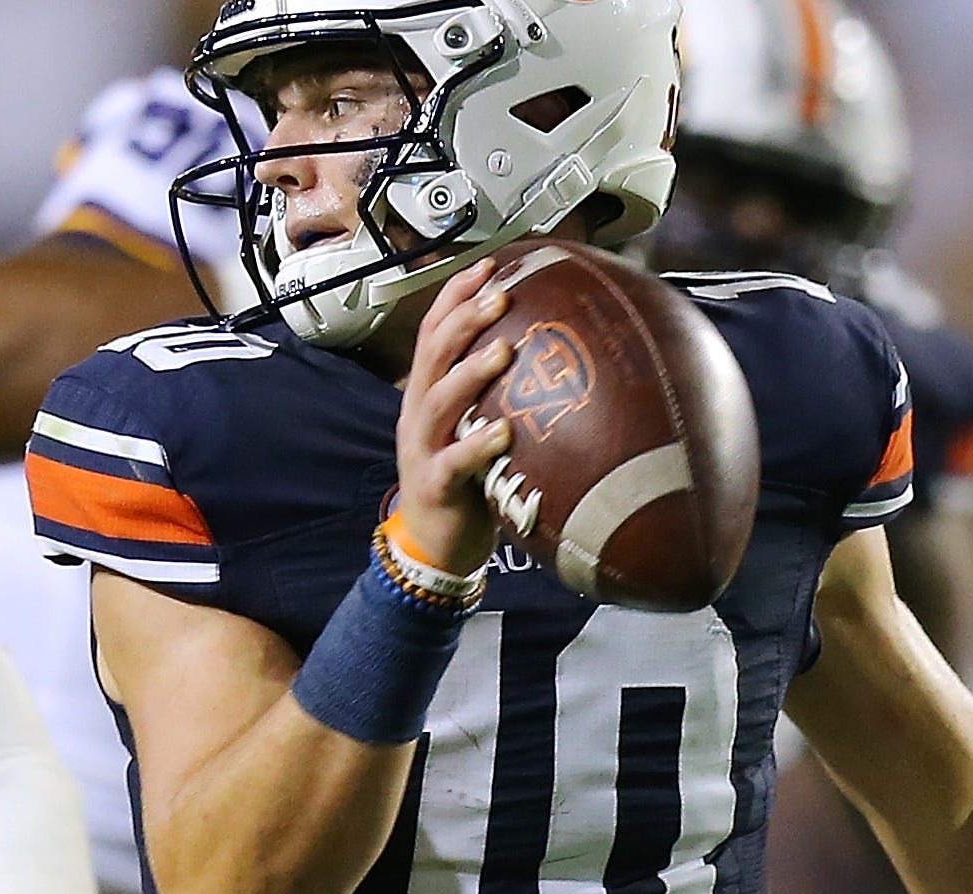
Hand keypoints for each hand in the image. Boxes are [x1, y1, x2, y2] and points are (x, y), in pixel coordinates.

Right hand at [392, 263, 517, 578]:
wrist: (434, 547)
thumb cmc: (466, 483)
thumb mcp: (476, 428)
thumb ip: (499, 395)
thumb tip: (553, 358)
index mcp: (427, 395)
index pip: (433, 333)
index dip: (455, 297)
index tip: (488, 266)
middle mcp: (419, 415)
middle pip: (432, 355)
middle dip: (463, 320)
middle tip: (500, 296)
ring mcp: (423, 449)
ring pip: (438, 402)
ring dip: (469, 373)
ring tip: (502, 351)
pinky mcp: (435, 486)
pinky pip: (453, 463)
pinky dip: (477, 445)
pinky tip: (503, 432)